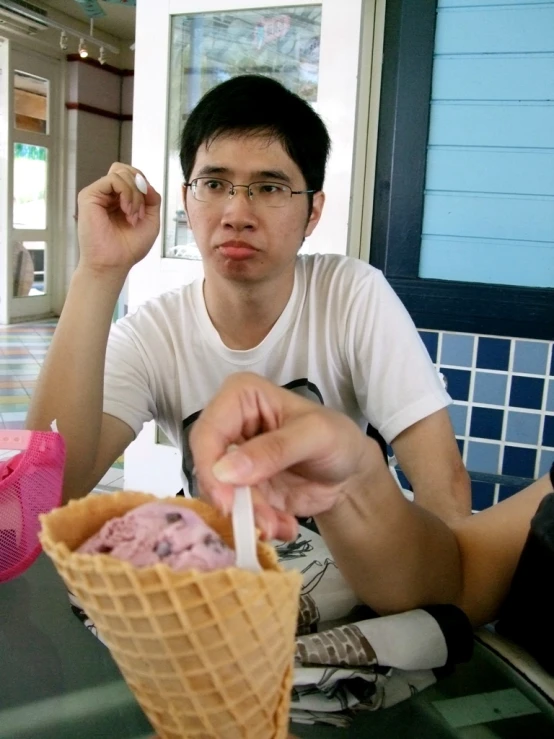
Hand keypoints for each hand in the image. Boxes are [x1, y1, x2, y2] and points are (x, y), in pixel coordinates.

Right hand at [77, 162, 160, 276]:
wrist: (114, 263)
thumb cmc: (129, 247)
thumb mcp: (152, 220)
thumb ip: (152, 198)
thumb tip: (145, 182)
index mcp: (121, 198)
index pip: (134, 176)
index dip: (145, 187)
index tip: (146, 211)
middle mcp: (108, 194)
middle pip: (127, 170)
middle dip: (140, 188)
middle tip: (140, 213)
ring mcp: (98, 193)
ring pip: (121, 173)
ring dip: (135, 195)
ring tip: (133, 216)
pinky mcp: (89, 195)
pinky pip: (113, 179)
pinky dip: (126, 192)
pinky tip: (127, 210)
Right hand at [190, 373, 373, 540]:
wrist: (350, 473)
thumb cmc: (336, 439)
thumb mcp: (315, 435)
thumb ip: (275, 449)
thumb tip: (226, 470)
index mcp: (240, 397)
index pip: (207, 432)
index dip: (210, 467)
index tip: (227, 501)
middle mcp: (229, 427)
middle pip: (208, 468)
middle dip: (234, 500)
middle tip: (263, 523)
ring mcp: (232, 462)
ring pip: (220, 495)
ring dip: (250, 517)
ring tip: (281, 526)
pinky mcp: (240, 490)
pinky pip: (236, 512)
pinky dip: (259, 524)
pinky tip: (285, 527)